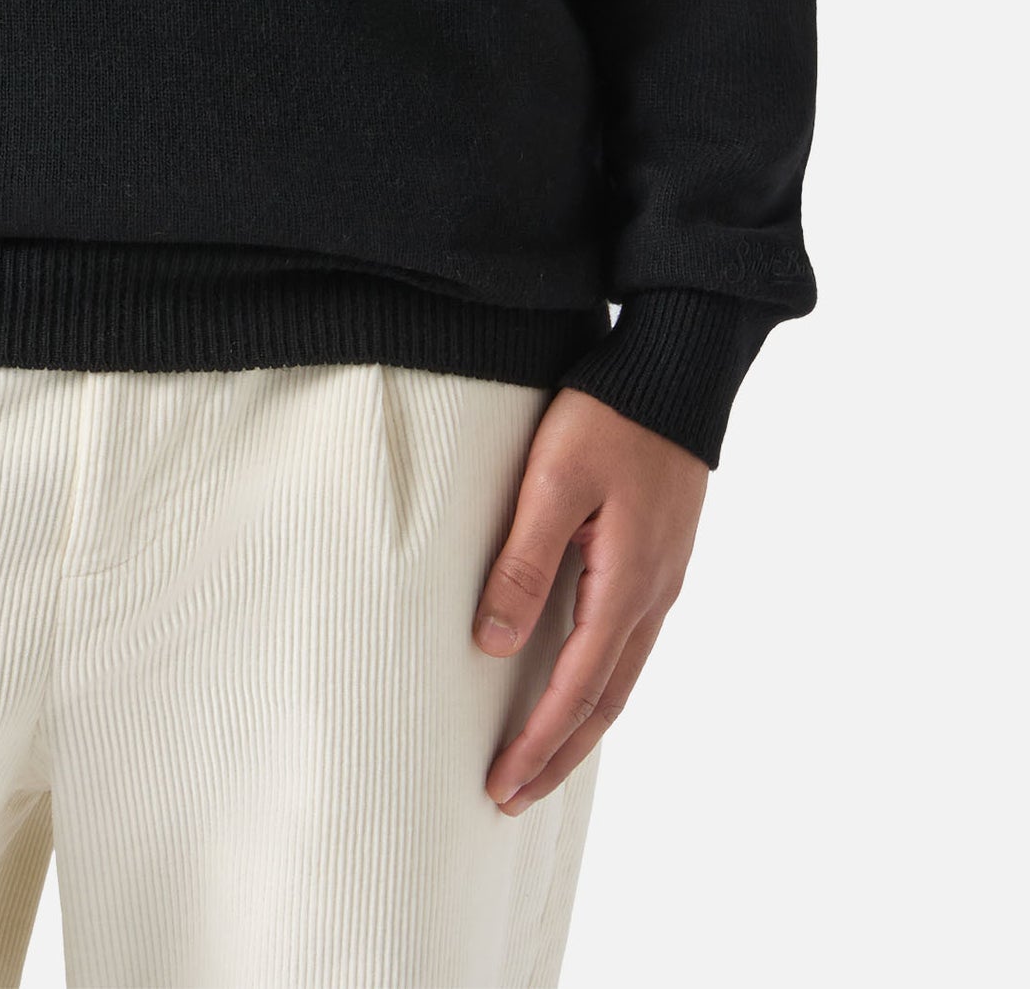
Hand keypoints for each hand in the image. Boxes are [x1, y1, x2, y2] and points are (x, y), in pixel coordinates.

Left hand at [473, 389, 707, 812]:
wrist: (674, 371)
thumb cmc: (609, 417)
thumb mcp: (554, 483)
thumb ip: (524, 561)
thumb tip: (492, 643)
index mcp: (626, 584)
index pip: (576, 688)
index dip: (538, 742)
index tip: (501, 784)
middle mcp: (652, 595)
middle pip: (604, 701)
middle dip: (558, 754)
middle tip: (513, 796)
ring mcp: (661, 578)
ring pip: (620, 676)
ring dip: (580, 724)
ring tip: (541, 758)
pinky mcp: (659, 558)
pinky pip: (628, 643)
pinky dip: (600, 682)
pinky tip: (578, 683)